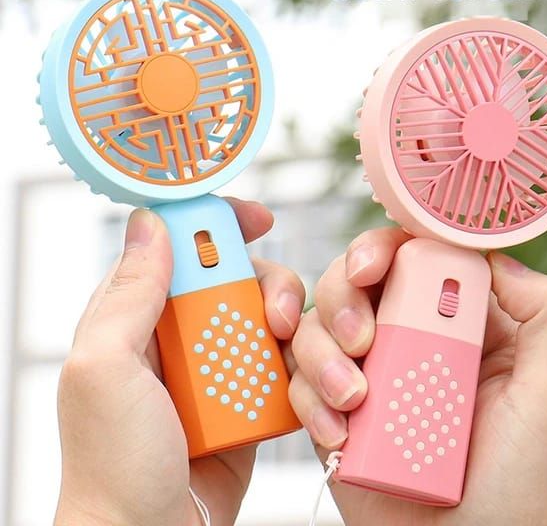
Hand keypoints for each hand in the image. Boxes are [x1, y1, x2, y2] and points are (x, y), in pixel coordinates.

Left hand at [55, 200, 303, 525]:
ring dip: (292, 330)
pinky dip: (299, 368)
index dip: (216, 223)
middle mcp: (178, 333)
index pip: (177, 245)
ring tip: (300, 362)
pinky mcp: (246, 395)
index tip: (259, 220)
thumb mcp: (106, 369)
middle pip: (236, 276)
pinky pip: (282, 362)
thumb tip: (151, 223)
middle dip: (269, 282)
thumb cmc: (115, 463)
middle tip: (279, 314)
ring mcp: (215, 364)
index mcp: (136, 315)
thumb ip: (129, 294)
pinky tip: (304, 389)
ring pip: (267, 316)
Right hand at [290, 228, 546, 525]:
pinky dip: (308, 400)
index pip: (409, 255)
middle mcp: (403, 334)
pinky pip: (297, 378)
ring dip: (322, 355)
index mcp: (453, 317)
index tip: (371, 270)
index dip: (382, 248)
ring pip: (314, 324)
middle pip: (350, 280)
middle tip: (361, 341)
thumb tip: (490, 258)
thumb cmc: (517, 477)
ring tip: (354, 401)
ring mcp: (364, 369)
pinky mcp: (331, 405)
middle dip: (342, 298)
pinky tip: (339, 434)